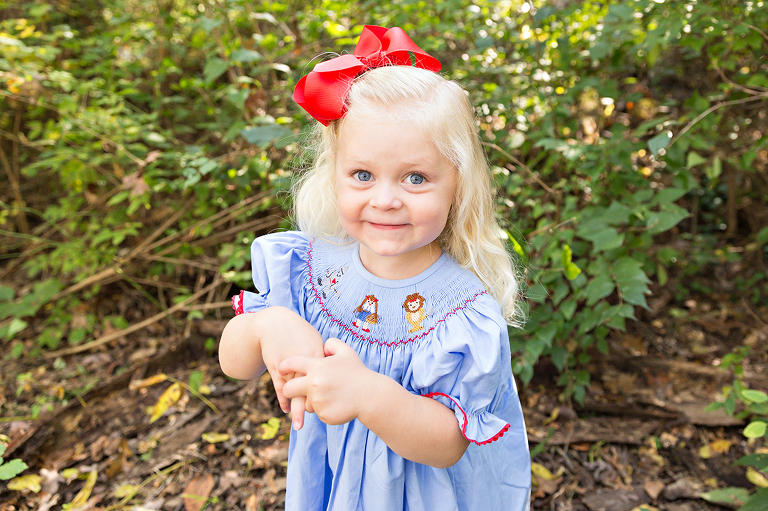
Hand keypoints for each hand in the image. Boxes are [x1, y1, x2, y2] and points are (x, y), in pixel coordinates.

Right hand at [256, 307, 324, 429]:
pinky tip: (286, 409)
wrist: (274, 323)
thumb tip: (336, 368)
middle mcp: (304, 362)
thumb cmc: (298, 332)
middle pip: (311, 389)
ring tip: (299, 425)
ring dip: (296, 409)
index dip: (330, 393)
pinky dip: (283, 399)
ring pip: (293, 392)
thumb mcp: (315, 340)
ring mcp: (289, 366)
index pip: (326, 379)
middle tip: (321, 418)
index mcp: (317, 355)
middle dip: (314, 405)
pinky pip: (279, 387)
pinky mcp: (275, 368)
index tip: (336, 403)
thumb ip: (325, 356)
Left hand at [280, 338, 378, 425]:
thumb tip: (321, 345)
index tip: (281, 369)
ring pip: (304, 403)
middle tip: (294, 389)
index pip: (291, 364)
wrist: (370, 396)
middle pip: (288, 389)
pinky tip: (336, 404)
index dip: (283, 366)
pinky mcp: (323, 414)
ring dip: (311, 401)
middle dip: (289, 389)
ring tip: (329, 396)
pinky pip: (317, 413)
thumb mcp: (347, 352)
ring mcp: (318, 401)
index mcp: (317, 366)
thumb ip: (332, 344)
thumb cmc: (358, 373)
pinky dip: (324, 409)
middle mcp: (314, 383)